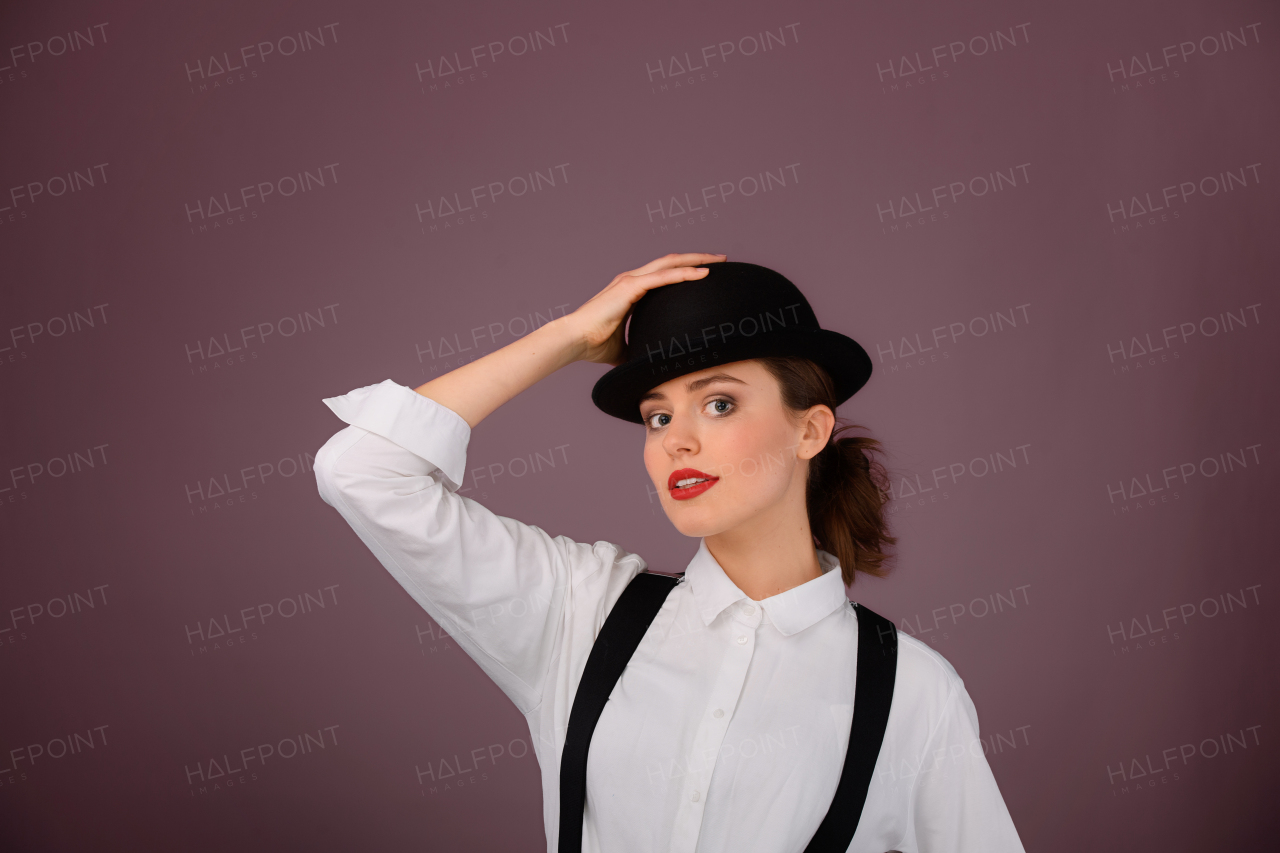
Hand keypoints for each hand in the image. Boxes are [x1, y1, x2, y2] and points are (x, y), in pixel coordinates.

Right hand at [565, 253, 726, 364]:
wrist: (574, 341)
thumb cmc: (592, 345)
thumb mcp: (623, 349)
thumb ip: (636, 350)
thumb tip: (649, 365)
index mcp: (631, 290)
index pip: (664, 274)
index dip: (685, 271)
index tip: (706, 273)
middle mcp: (632, 280)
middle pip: (671, 262)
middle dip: (698, 259)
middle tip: (721, 260)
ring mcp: (630, 280)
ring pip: (670, 263)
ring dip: (696, 261)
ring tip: (718, 261)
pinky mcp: (630, 287)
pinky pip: (663, 276)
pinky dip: (684, 273)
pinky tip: (703, 274)